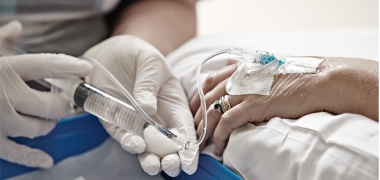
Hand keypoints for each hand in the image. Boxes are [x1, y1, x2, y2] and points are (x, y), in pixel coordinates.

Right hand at [0, 21, 92, 167]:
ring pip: (39, 127)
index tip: (86, 69)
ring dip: (49, 124)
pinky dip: (34, 158)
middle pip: (51, 104)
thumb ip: (0, 42)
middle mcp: (6, 95)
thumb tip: (18, 28)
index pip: (49, 65)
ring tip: (51, 120)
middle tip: (67, 104)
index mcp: (5, 69)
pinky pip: (17, 153)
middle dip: (64, 105)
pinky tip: (46, 161)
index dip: (71, 66)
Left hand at [84, 35, 197, 176]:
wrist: (109, 52)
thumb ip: (149, 84)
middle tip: (171, 166)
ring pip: (147, 148)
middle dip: (171, 160)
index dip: (189, 148)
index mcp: (173, 105)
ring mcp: (137, 123)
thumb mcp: (149, 62)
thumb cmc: (137, 55)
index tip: (189, 163)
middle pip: (168, 146)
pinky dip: (129, 144)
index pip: (184, 130)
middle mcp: (158, 118)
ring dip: (151, 160)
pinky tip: (134, 144)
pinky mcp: (117, 123)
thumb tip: (147, 109)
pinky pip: (124, 138)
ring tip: (153, 164)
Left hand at [191, 57, 377, 155]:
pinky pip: (226, 122)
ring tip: (201, 143)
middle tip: (192, 131)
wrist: (320, 81)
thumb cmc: (300, 76)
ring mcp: (245, 90)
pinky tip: (219, 146)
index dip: (198, 97)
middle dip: (196, 116)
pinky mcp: (253, 105)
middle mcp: (239, 77)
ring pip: (212, 110)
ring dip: (204, 129)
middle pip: (206, 97)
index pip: (209, 81)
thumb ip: (250, 68)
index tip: (194, 110)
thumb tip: (233, 65)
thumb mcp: (270, 67)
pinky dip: (219, 136)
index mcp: (242, 67)